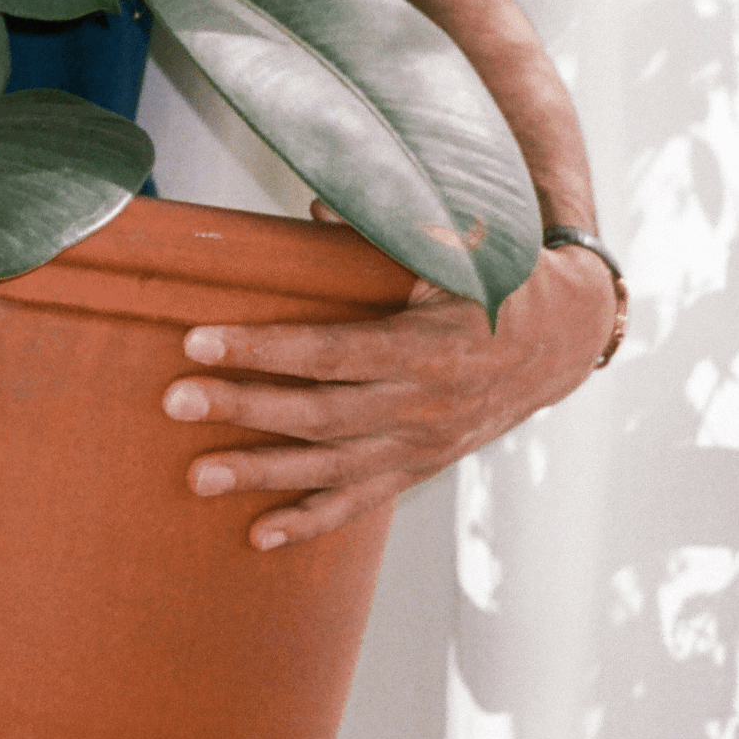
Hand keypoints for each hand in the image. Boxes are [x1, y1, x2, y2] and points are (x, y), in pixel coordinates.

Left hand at [159, 236, 619, 551]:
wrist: (564, 337)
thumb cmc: (499, 279)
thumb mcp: (462, 245)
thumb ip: (392, 228)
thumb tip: (318, 203)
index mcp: (428, 347)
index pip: (330, 352)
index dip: (262, 349)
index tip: (198, 341)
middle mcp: (424, 405)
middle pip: (319, 414)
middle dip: (243, 408)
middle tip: (174, 401)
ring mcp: (422, 444)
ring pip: (331, 467)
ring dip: (262, 473)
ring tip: (198, 477)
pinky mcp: (420, 465)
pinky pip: (361, 501)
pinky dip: (310, 521)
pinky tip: (259, 536)